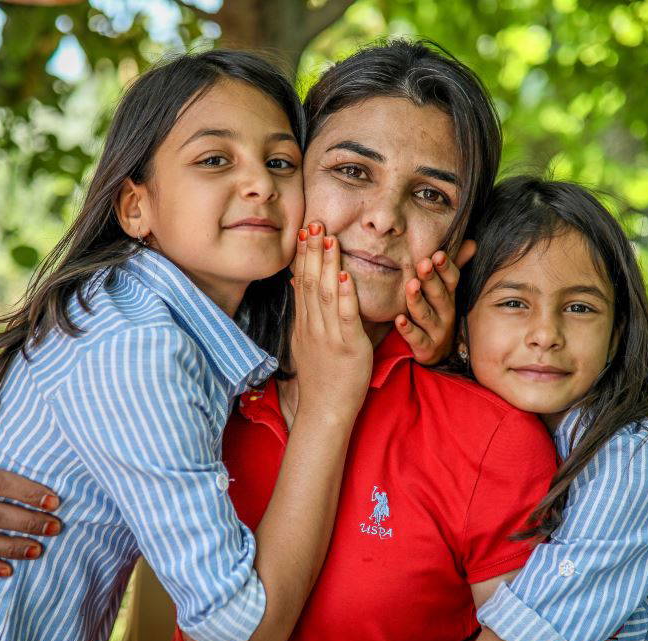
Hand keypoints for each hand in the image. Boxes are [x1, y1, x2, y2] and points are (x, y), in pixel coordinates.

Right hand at [289, 222, 371, 425]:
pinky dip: (346, 294)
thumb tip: (300, 286)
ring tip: (329, 239)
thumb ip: (305, 314)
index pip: (301, 283)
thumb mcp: (305, 343)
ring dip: (328, 264)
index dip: (303, 256)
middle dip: (313, 251)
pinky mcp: (348, 347)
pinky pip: (346, 317)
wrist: (324, 410)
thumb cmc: (321, 379)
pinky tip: (347, 275)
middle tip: (315, 223)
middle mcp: (313, 326)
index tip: (305, 232)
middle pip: (310, 282)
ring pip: (326, 293)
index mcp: (304, 324)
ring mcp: (329, 336)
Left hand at [395, 240, 476, 364]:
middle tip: (423, 263)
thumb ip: (453, 268)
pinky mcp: (426, 348)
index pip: (452, 280)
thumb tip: (472, 243)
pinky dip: (408, 330)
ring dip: (418, 300)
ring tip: (411, 285)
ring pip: (426, 315)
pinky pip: (416, 338)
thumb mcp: (447, 291)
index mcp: (449, 297)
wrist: (439, 353)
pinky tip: (399, 319)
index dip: (446, 267)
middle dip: (431, 278)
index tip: (438, 254)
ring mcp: (437, 332)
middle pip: (439, 294)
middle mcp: (446, 313)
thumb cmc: (438, 314)